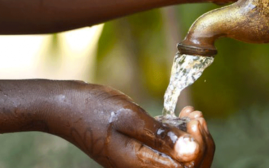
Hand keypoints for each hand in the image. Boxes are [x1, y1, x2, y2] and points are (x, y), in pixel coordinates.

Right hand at [47, 82, 213, 167]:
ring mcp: (141, 161)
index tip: (195, 119)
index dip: (201, 147)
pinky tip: (180, 116)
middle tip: (196, 116)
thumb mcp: (131, 118)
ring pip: (180, 159)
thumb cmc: (95, 110)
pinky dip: (179, 134)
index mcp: (141, 167)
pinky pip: (168, 150)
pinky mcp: (140, 151)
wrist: (67, 107)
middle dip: (201, 143)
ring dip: (192, 137)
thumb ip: (161, 137)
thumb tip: (192, 152)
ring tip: (190, 113)